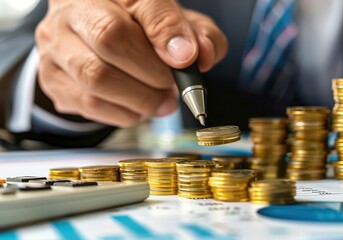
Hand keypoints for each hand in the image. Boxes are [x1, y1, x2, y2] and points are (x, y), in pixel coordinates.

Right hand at [35, 0, 227, 126]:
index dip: (167, 31)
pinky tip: (137, 107)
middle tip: (172, 86)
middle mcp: (73, 9)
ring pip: (97, 78)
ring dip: (141, 99)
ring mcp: (56, 44)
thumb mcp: (173, 24)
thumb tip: (202, 56)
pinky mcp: (51, 78)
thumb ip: (195, 34)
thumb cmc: (137, 29)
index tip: (187, 59)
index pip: (141, 2)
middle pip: (110, 39)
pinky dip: (124, 113)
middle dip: (152, 73)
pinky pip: (89, 105)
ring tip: (161, 102)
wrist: (90, 39)